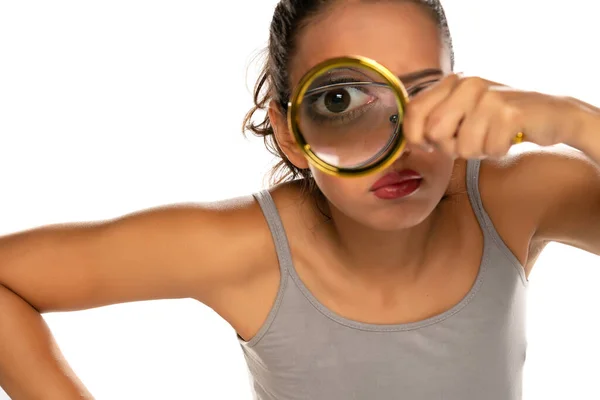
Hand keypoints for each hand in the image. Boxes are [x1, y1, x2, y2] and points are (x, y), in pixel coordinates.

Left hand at [402, 74, 587, 158]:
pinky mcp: (510, 113)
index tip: (429, 146)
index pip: (414, 110)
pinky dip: (498, 151)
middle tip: (470, 141)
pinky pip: (489, 150)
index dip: (415, 136)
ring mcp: (489, 96)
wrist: (553, 113)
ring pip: (463, 147)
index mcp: (452, 82)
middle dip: (450, 147)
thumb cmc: (501, 119)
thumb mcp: (464, 112)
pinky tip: (508, 137)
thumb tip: (412, 143)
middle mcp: (468, 84)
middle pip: (434, 132)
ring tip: (493, 136)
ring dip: (479, 151)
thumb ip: (436, 120)